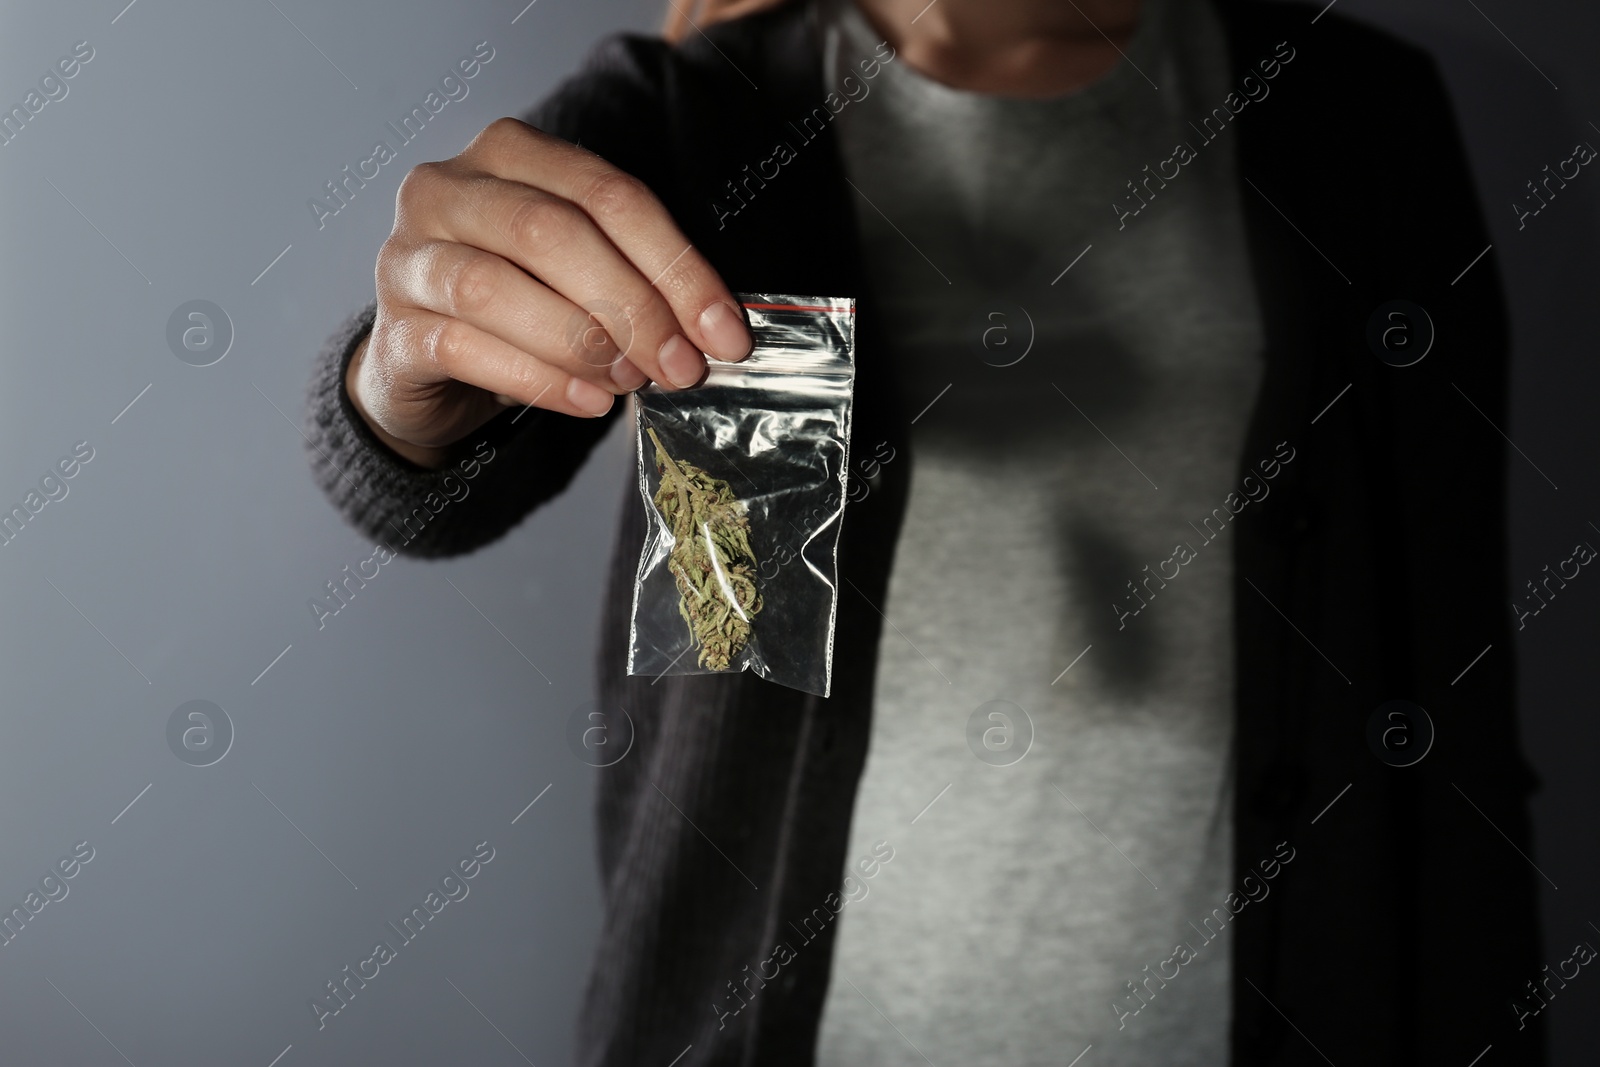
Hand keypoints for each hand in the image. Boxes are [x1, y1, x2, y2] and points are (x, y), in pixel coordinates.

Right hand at [347, 117, 752, 467]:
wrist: (429, 367)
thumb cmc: (521, 308)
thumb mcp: (582, 275)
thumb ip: (639, 280)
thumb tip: (715, 331)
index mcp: (509, 154)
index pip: (609, 194)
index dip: (677, 265)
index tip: (725, 332)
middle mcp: (447, 190)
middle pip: (551, 232)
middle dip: (634, 305)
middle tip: (680, 366)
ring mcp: (409, 257)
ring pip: (495, 288)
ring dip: (582, 342)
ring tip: (630, 382)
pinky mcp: (393, 330)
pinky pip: (465, 348)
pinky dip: (540, 380)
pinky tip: (589, 402)